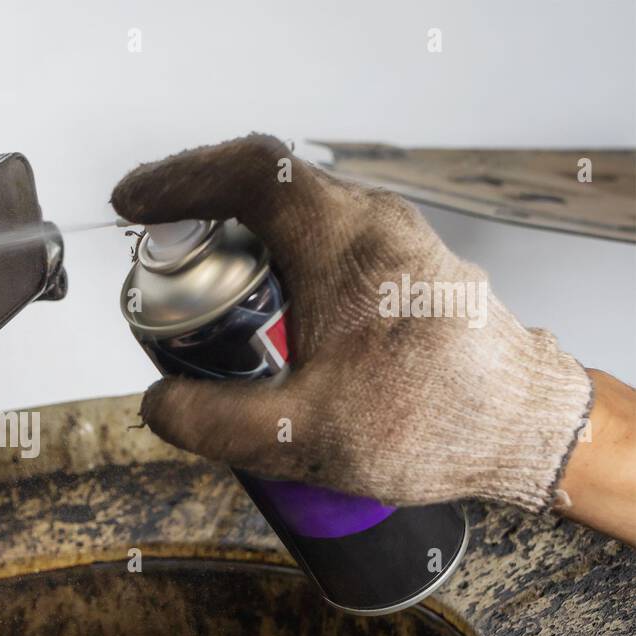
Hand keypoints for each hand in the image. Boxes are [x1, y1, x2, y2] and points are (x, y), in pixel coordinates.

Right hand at [112, 134, 592, 511]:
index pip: (245, 173)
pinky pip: (324, 239)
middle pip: (265, 188)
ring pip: (297, 214)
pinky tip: (268, 318)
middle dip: (199, 219)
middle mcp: (373, 224)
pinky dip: (277, 260)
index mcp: (344, 243)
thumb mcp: (304, 436)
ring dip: (241, 243)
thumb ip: (213, 423)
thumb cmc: (437, 423)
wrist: (525, 430)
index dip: (177, 180)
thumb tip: (157, 403)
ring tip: (208, 299)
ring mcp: (393, 240)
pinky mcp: (403, 266)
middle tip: (162, 265)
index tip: (135, 203)